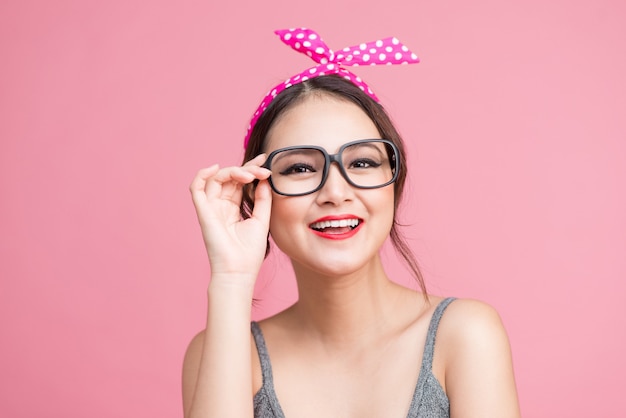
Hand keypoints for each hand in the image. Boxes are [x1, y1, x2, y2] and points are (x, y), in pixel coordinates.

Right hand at [189, 154, 271, 284]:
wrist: (239, 271)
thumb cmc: (249, 252)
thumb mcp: (261, 220)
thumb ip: (262, 199)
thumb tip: (264, 179)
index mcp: (233, 209)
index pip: (240, 183)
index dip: (250, 169)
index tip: (265, 161)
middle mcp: (220, 207)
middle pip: (229, 178)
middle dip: (247, 169)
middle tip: (263, 169)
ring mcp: (211, 208)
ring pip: (216, 179)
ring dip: (233, 171)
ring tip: (250, 174)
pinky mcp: (203, 212)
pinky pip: (196, 189)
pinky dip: (202, 175)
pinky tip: (216, 168)